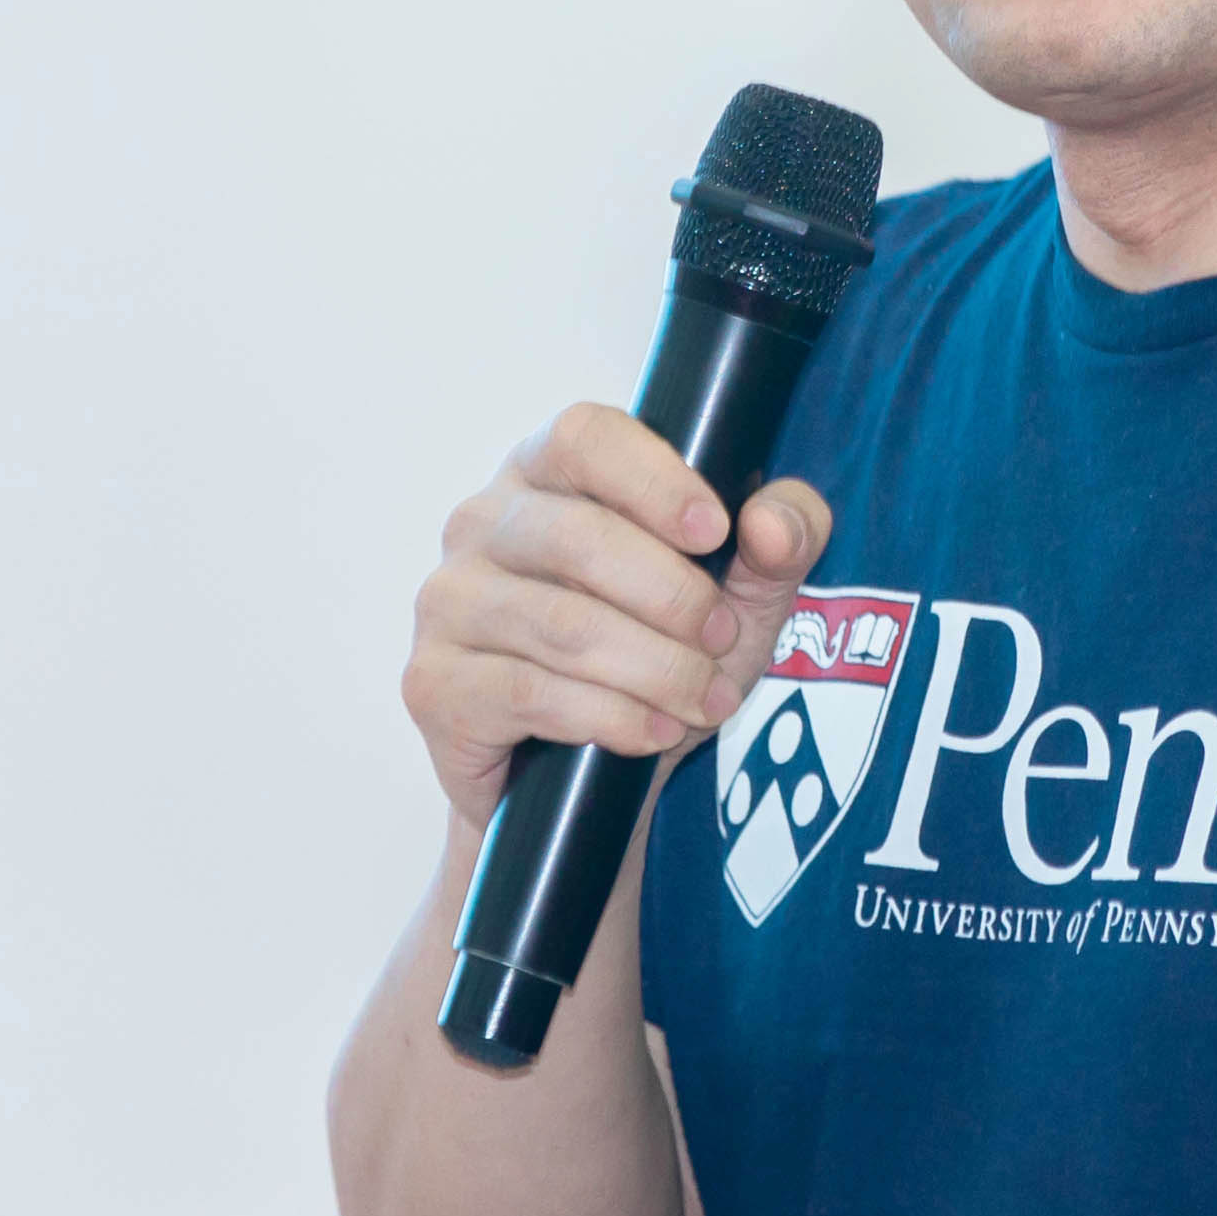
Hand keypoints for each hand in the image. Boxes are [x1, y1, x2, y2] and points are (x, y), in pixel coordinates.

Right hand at [400, 409, 837, 830]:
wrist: (582, 778)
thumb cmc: (655, 653)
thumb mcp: (742, 592)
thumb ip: (782, 538)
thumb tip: (775, 524)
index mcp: (545, 471)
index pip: (584, 437)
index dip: (653, 478)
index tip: (715, 531)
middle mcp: (480, 523)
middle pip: (579, 538)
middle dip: (674, 598)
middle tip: (724, 640)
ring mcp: (448, 602)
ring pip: (564, 625)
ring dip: (656, 669)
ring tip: (706, 699)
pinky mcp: (434, 682)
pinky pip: (531, 693)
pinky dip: (611, 716)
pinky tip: (653, 731)